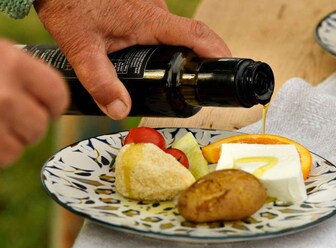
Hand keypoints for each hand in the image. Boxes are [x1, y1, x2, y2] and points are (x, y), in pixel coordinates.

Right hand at [0, 40, 68, 167]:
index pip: (57, 93)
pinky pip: (5, 156)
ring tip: (0, 125)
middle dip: (32, 125)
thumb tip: (56, 98)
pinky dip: (0, 150)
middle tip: (15, 116)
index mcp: (12, 64)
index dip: (54, 105)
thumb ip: (24, 73)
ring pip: (23, 144)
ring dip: (14, 140)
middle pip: (40, 124)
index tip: (46, 107)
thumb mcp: (0, 57)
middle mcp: (4, 93)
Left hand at [34, 0, 231, 119]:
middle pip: (190, 35)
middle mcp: (156, 8)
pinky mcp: (141, 2)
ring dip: (174, 48)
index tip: (229, 67)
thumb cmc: (69, 5)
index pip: (196, 34)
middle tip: (195, 79)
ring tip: (161, 68)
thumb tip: (119, 111)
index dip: (217, 51)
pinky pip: (160, 22)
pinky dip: (161, 38)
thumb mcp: (82, 49)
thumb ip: (100, 82)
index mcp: (150, 20)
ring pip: (172, 29)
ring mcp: (150, 3)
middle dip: (197, 56)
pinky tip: (140, 47)